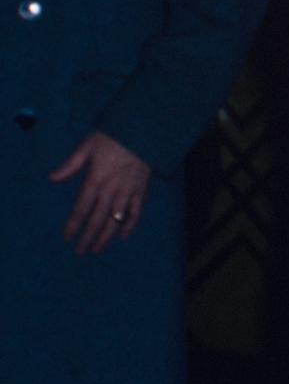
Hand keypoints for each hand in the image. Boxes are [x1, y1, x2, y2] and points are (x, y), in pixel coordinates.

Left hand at [49, 131, 153, 253]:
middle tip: (80, 251)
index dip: (73, 225)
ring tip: (97, 249)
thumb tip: (52, 178)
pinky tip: (124, 237)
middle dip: (88, 237)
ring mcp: (128, 193)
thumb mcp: (86, 147)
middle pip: (97, 220)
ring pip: (115, 220)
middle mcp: (111, 191)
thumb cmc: (111, 137)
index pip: (81, 209)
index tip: (67, 237)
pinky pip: (136, 213)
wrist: (142, 132)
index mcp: (95, 180)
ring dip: (106, 237)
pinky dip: (130, 226)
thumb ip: (70, 165)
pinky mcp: (141, 191)